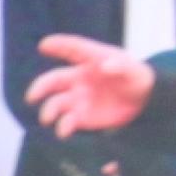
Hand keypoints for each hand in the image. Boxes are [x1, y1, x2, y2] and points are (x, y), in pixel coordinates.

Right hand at [22, 34, 155, 135]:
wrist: (143, 102)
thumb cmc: (136, 79)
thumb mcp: (135, 71)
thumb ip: (121, 66)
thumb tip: (105, 66)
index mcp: (90, 61)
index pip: (72, 49)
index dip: (59, 45)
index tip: (44, 45)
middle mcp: (78, 78)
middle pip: (54, 80)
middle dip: (41, 87)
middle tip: (32, 96)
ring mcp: (77, 98)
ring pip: (56, 103)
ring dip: (49, 110)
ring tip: (48, 118)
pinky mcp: (80, 117)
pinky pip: (66, 122)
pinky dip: (62, 127)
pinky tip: (64, 131)